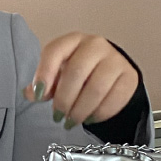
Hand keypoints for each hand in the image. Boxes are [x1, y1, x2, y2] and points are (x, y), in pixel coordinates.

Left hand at [21, 33, 138, 126]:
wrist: (111, 73)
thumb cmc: (79, 72)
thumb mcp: (59, 74)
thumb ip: (44, 82)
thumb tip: (30, 93)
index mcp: (73, 40)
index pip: (55, 51)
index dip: (44, 74)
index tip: (38, 95)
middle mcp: (95, 45)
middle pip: (76, 72)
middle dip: (64, 99)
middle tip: (58, 116)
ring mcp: (115, 60)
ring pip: (96, 88)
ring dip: (81, 110)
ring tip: (72, 120)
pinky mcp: (129, 77)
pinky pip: (114, 99)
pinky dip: (99, 113)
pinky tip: (90, 118)